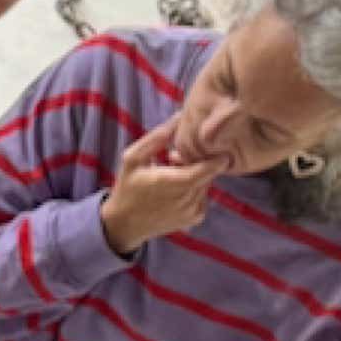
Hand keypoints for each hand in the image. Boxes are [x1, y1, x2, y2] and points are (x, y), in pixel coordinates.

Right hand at [101, 118, 221, 251]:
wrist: (124, 224)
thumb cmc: (128, 187)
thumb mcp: (133, 158)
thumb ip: (157, 138)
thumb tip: (180, 115)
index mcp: (175, 182)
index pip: (211, 167)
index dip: (215, 154)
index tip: (209, 145)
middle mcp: (188, 199)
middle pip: (209, 172)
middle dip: (199, 162)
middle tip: (175, 159)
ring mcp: (194, 210)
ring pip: (208, 183)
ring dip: (196, 175)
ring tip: (173, 174)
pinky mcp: (195, 218)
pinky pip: (204, 195)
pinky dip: (195, 189)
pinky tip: (176, 190)